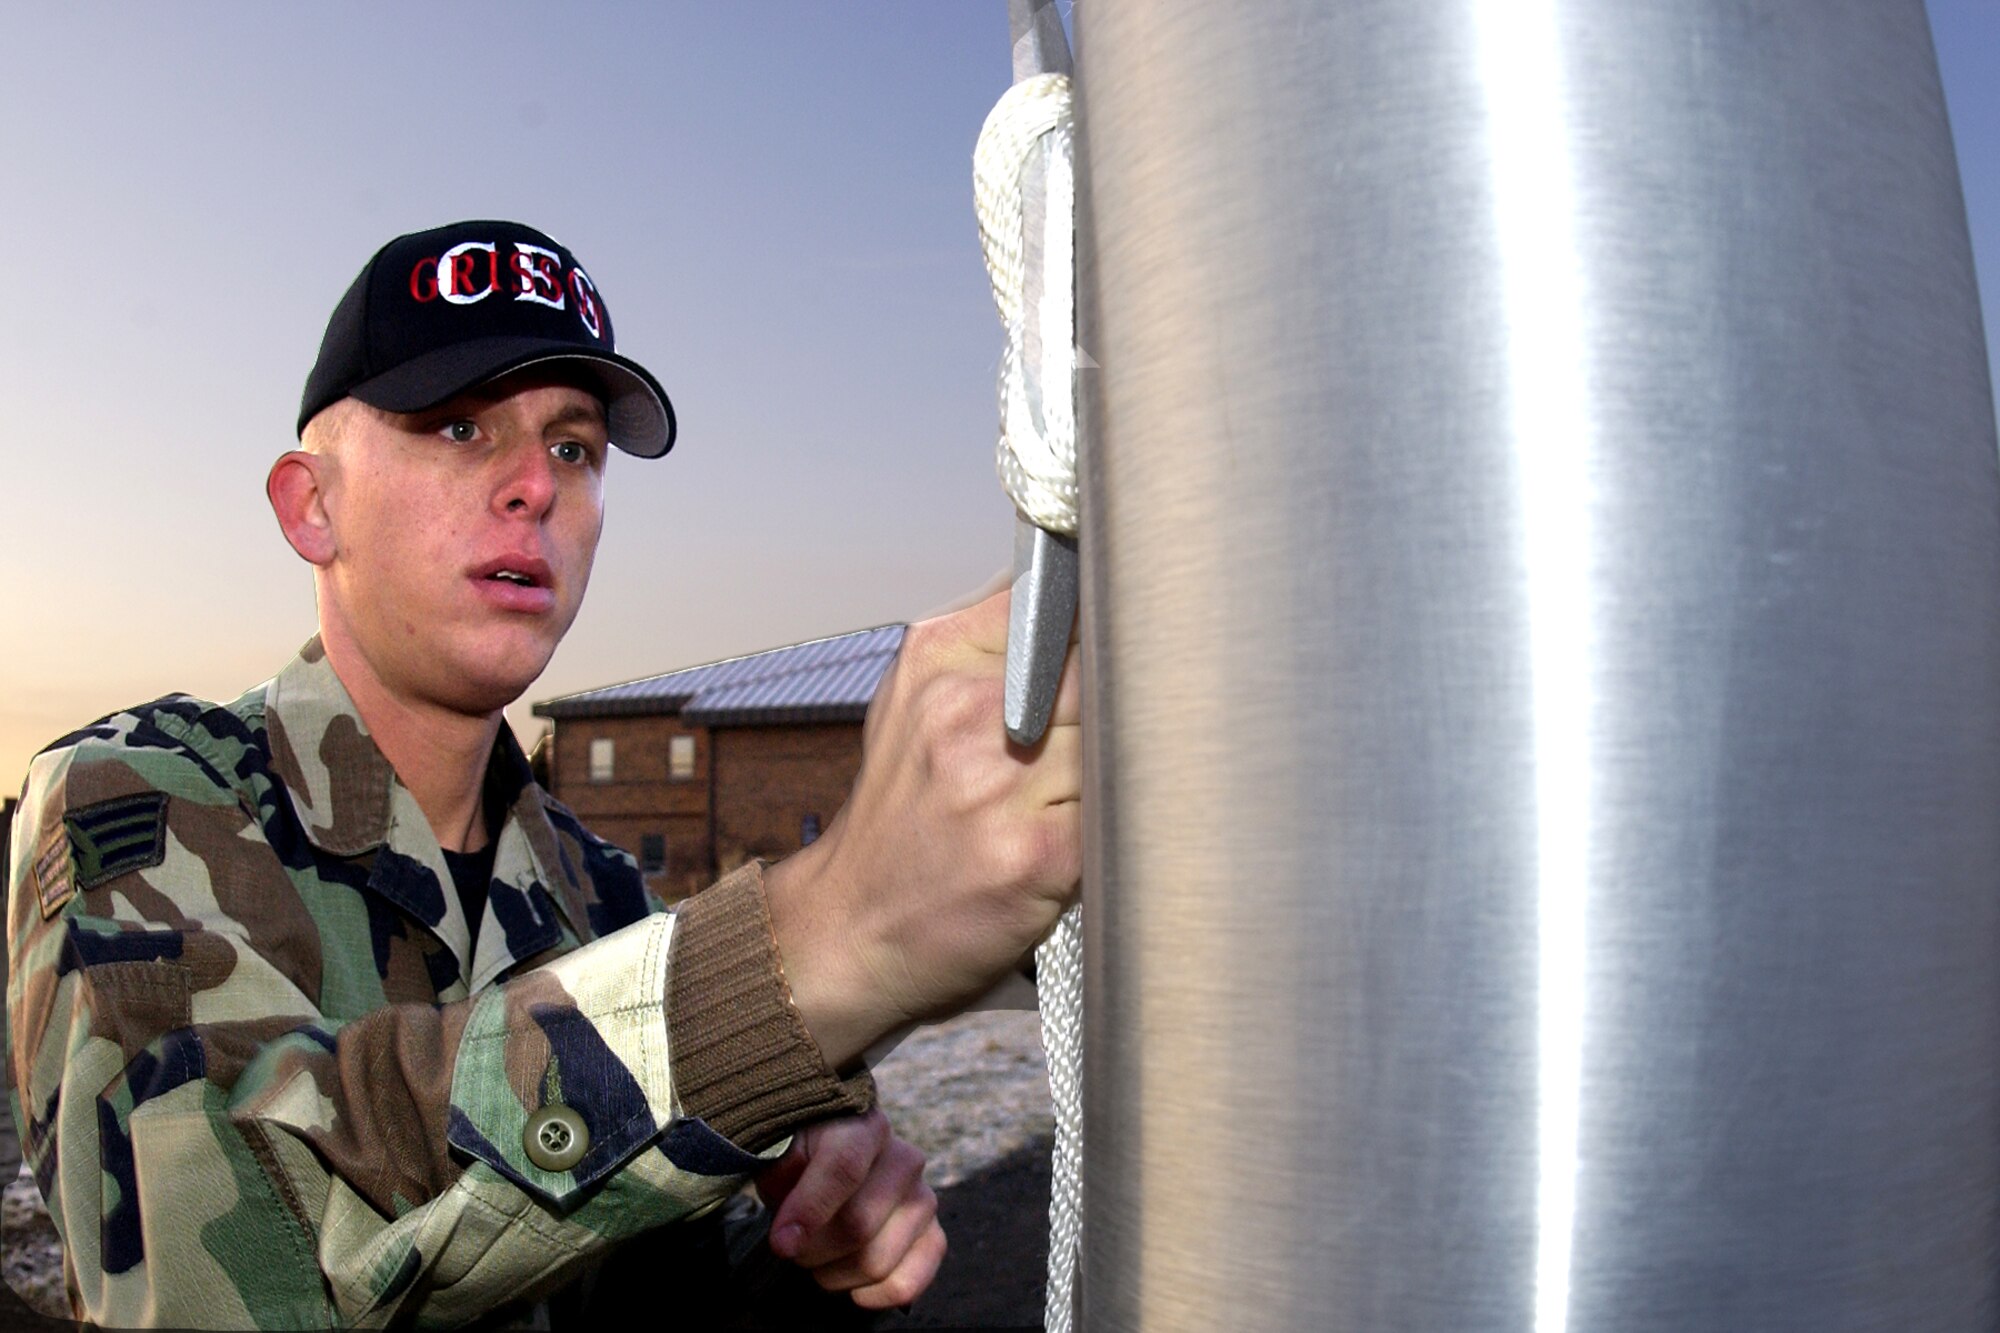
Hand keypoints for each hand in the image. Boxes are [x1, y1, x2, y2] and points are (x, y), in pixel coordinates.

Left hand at [755, 1109, 946, 1309]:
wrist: (834, 1165)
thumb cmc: (803, 1160)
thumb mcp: (781, 1152)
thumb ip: (780, 1175)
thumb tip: (793, 1228)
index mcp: (865, 1128)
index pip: (844, 1168)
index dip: (810, 1209)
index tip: (781, 1242)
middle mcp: (904, 1160)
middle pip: (858, 1225)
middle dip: (813, 1250)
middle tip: (793, 1247)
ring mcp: (923, 1201)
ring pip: (876, 1261)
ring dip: (834, 1273)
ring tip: (820, 1257)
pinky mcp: (933, 1237)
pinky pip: (908, 1283)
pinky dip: (872, 1295)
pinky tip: (852, 1286)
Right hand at [765, 587, 1080, 1065]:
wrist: (848, 926)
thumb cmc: (897, 817)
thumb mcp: (916, 700)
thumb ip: (996, 648)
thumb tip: (1087, 600)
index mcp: (942, 658)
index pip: (1063, 605)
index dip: (1109, 626)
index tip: (1126, 645)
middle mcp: (968, 713)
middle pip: (1106, 672)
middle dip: (1124, 704)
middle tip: (1123, 734)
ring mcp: (1001, 785)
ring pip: (1122, 745)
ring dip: (1125, 770)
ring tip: (1089, 796)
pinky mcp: (1038, 855)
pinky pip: (1120, 817)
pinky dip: (1116, 828)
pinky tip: (1082, 841)